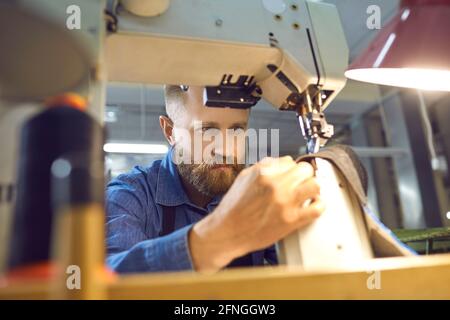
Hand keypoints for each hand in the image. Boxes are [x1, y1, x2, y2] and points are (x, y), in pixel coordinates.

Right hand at [188, 156, 324, 272]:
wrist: (227, 232)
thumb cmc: (233, 209)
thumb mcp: (243, 179)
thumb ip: (263, 168)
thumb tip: (280, 163)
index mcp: (263, 173)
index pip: (289, 161)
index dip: (290, 169)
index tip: (291, 175)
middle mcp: (276, 185)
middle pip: (305, 170)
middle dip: (303, 175)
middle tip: (300, 183)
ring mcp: (285, 202)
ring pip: (315, 185)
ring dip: (312, 189)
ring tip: (307, 194)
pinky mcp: (291, 220)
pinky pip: (317, 208)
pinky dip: (318, 206)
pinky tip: (311, 207)